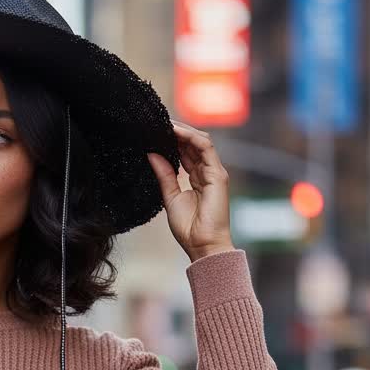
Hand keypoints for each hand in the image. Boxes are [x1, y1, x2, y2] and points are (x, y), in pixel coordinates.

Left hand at [146, 120, 234, 262]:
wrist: (203, 246)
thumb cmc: (189, 229)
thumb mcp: (170, 197)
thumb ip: (164, 175)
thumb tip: (152, 155)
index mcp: (197, 179)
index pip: (185, 153)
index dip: (172, 141)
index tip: (154, 133)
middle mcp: (207, 173)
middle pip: (192, 144)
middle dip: (176, 132)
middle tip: (156, 122)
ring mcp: (214, 172)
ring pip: (199, 141)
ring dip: (182, 130)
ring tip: (163, 123)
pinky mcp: (218, 174)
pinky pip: (205, 147)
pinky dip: (190, 137)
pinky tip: (174, 131)